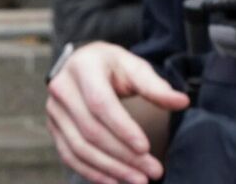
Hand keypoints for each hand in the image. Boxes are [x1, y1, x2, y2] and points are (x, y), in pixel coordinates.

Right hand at [45, 42, 189, 183]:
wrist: (82, 64)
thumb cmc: (112, 66)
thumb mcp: (134, 67)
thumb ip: (155, 86)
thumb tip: (182, 101)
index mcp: (83, 67)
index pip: (101, 103)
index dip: (122, 128)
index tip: (146, 148)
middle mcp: (62, 89)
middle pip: (91, 131)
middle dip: (123, 156)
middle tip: (153, 171)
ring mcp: (54, 111)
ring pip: (80, 148)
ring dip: (111, 169)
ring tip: (139, 180)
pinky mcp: (54, 128)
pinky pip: (70, 156)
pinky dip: (92, 172)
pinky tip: (114, 181)